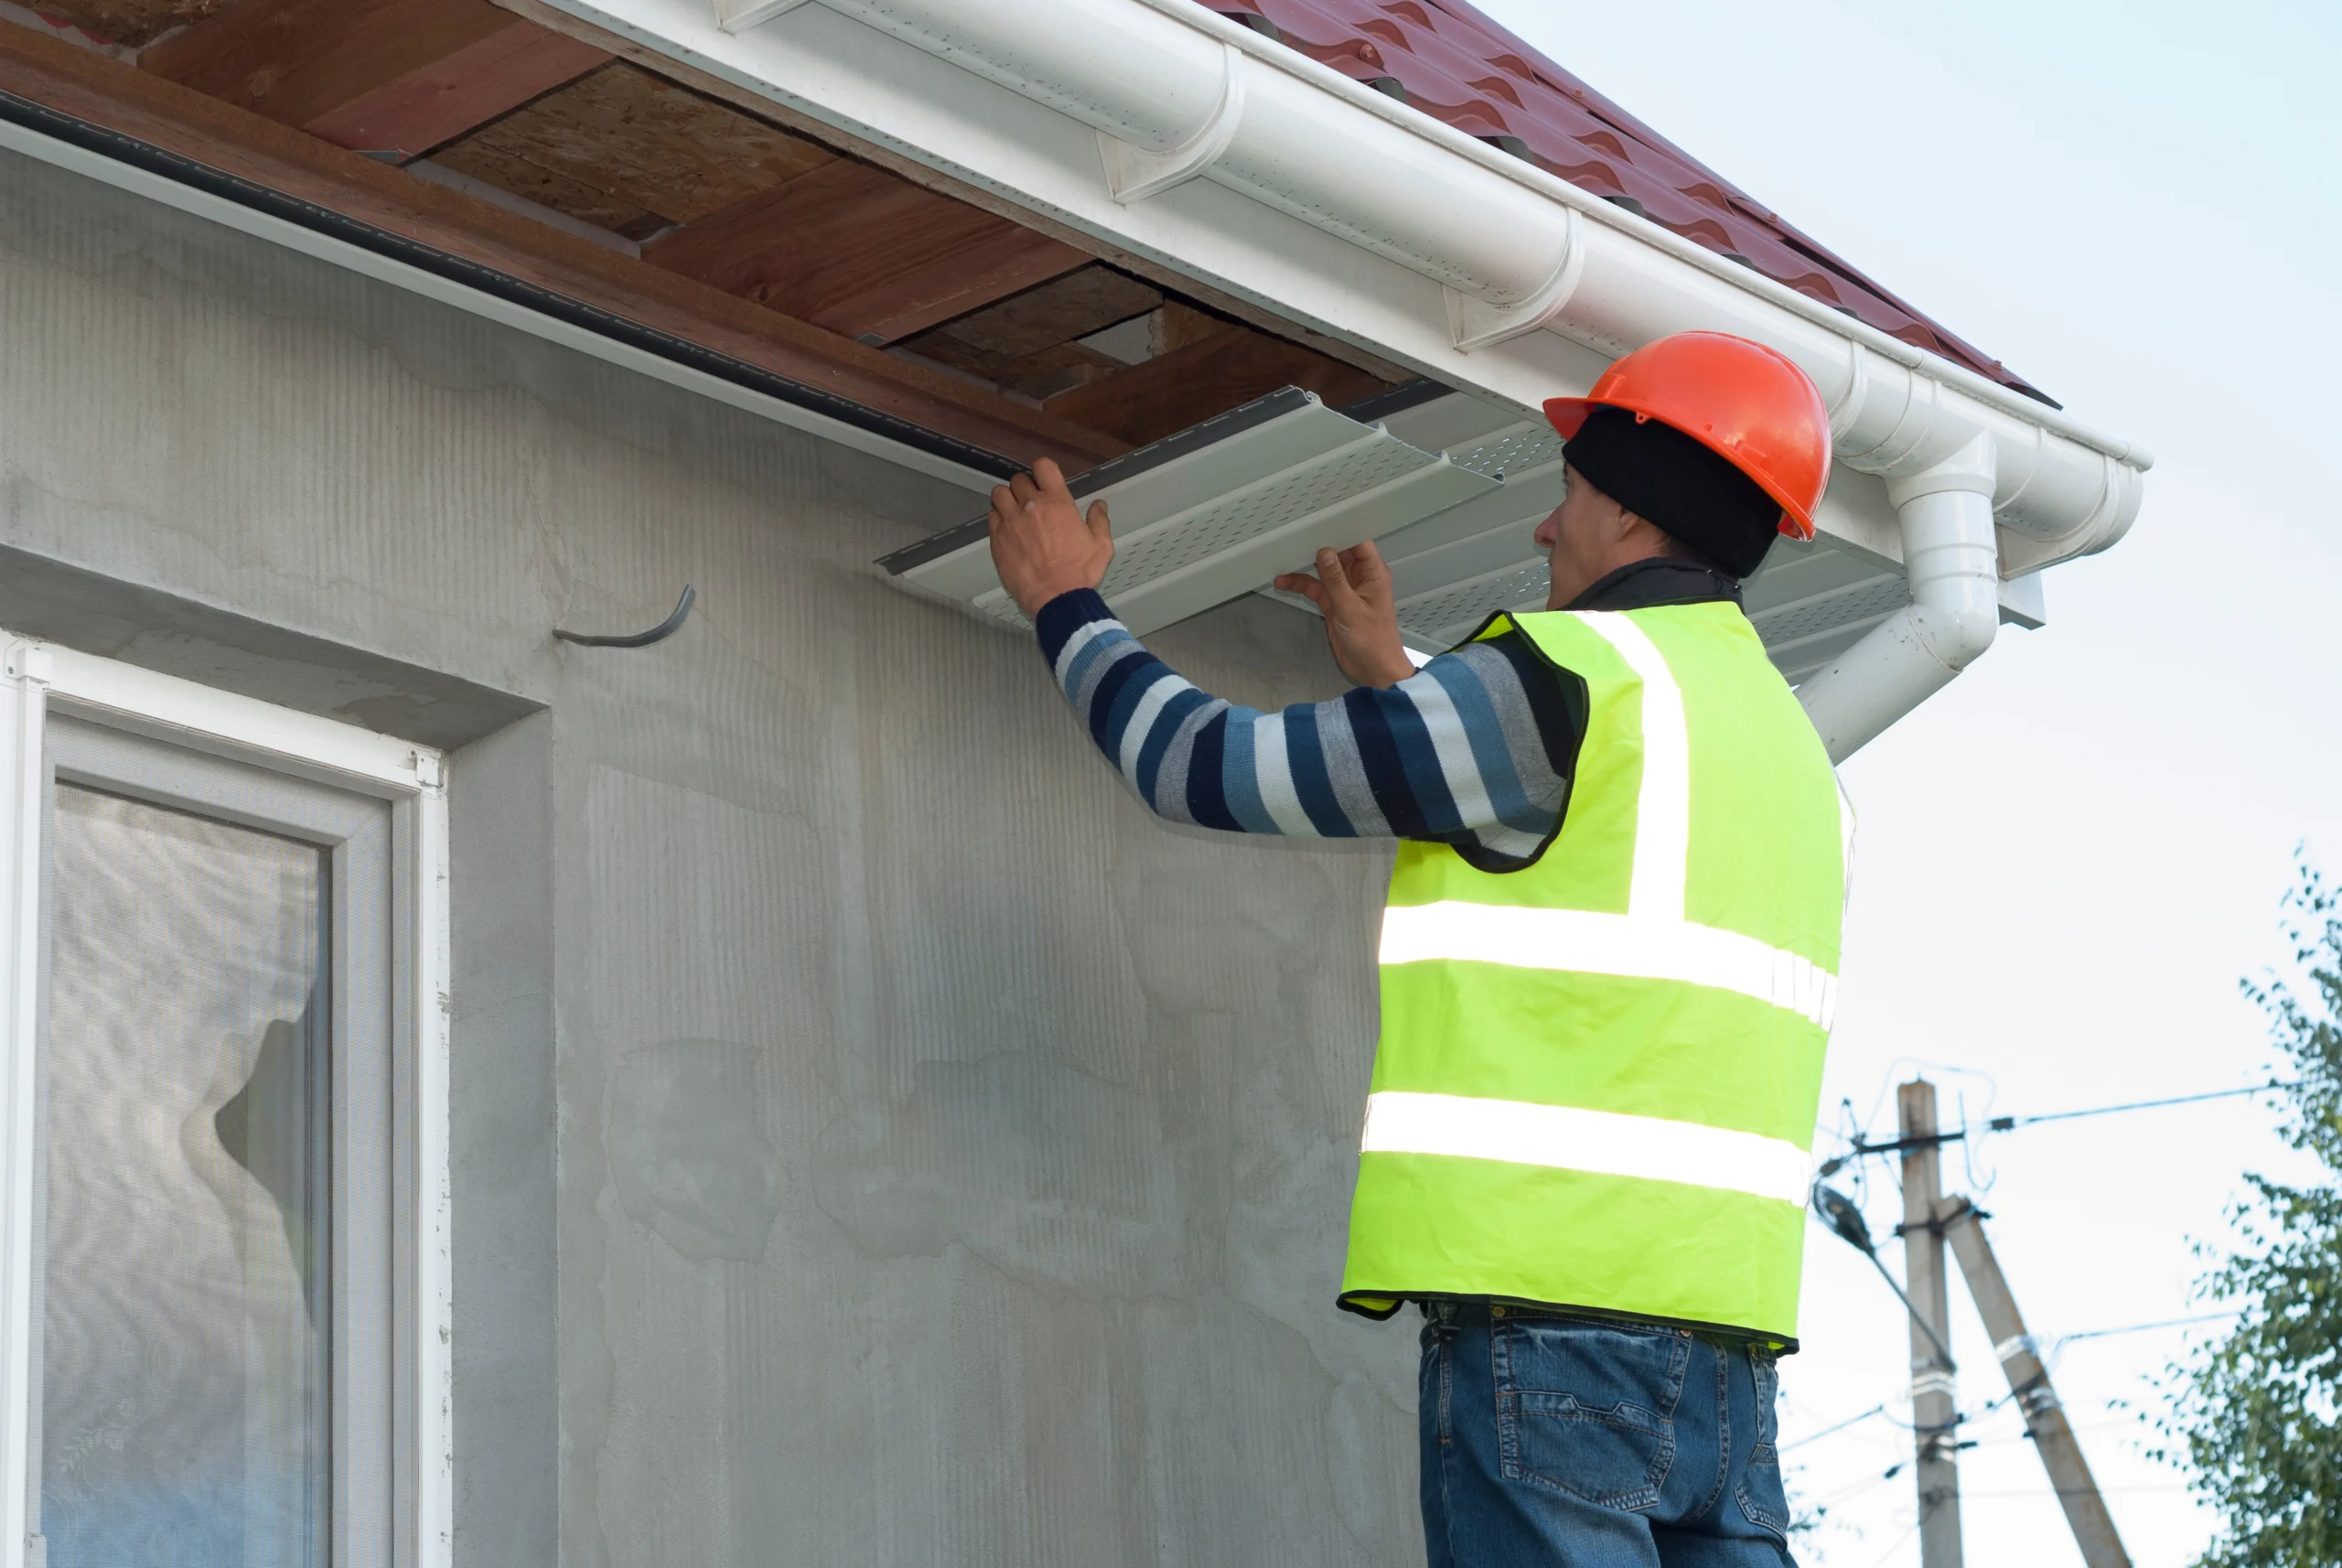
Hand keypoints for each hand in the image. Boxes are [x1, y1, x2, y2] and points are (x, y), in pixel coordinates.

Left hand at [987, 458, 1113, 617]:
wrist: (1055, 597)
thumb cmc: (1079, 572)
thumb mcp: (1101, 546)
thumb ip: (1099, 521)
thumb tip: (1099, 505)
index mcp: (1057, 502)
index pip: (1043, 466)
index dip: (1043, 470)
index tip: (1045, 481)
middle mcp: (1031, 505)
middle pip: (1019, 479)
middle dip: (1025, 487)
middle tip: (1031, 502)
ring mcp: (1011, 521)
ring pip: (999, 493)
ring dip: (1007, 499)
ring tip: (1014, 512)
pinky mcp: (997, 538)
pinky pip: (991, 517)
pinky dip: (998, 518)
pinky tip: (1007, 530)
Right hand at [1274, 542, 1413, 686]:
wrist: (1373, 669)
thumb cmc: (1372, 640)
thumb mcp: (1350, 608)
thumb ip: (1335, 580)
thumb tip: (1324, 551)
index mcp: (1372, 573)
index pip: (1358, 542)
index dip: (1341, 530)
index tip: (1320, 521)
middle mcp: (1360, 577)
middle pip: (1338, 553)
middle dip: (1317, 545)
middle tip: (1294, 535)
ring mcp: (1345, 589)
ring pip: (1323, 570)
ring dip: (1304, 566)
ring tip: (1282, 558)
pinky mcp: (1334, 603)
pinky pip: (1316, 587)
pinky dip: (1301, 584)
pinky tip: (1284, 582)